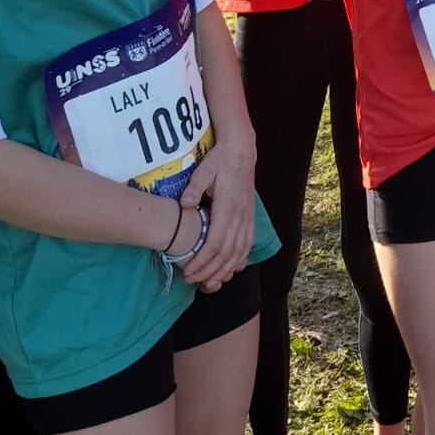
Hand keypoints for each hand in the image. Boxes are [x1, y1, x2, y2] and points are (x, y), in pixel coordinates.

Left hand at [177, 139, 255, 292]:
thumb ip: (194, 188)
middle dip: (210, 271)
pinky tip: (230, 270)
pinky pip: (247, 246)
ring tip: (209, 283)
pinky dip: (239, 261)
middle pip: (227, 253)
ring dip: (224, 270)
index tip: (188, 272)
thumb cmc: (219, 161)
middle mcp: (240, 216)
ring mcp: (247, 218)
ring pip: (239, 252)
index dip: (202, 261)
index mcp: (228, 206)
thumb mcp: (203, 171)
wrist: (241, 151)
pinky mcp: (250, 218)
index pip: (216, 242)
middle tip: (193, 281)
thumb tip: (184, 205)